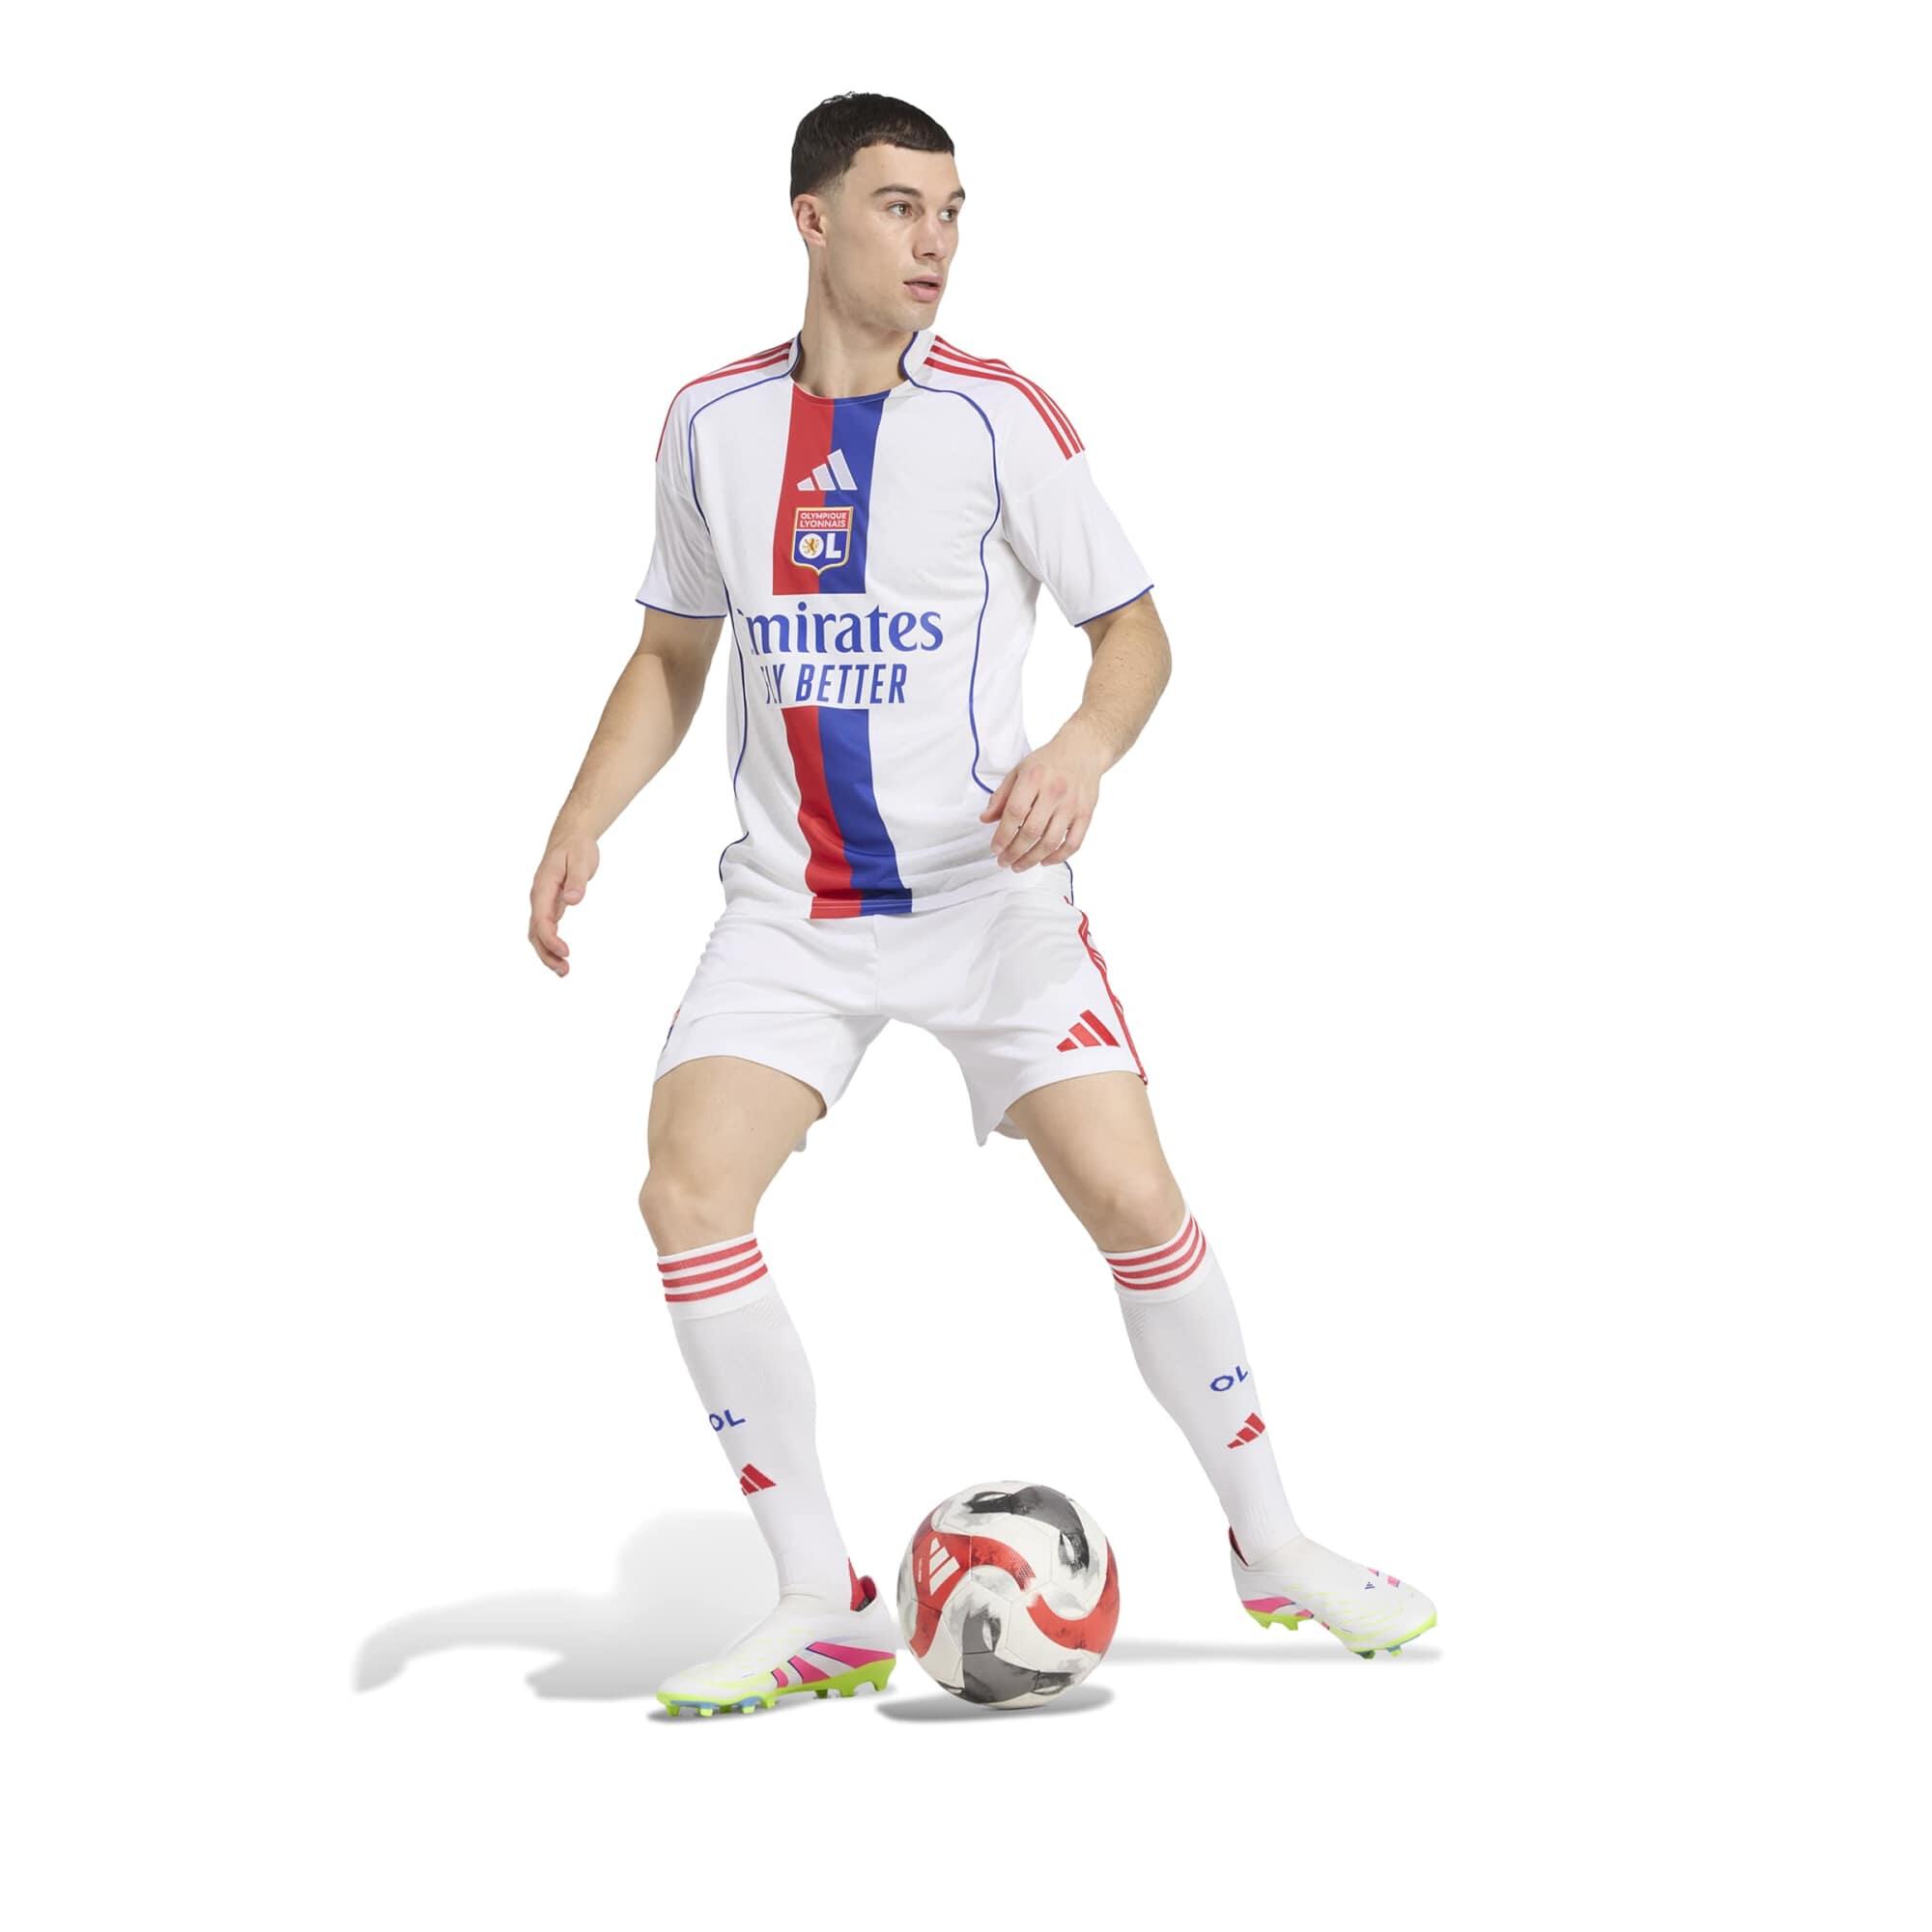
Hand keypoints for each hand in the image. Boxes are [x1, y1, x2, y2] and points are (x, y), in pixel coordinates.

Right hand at [529, 832, 599, 975]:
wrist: (570, 837)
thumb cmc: (576, 847)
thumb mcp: (581, 860)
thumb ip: (577, 880)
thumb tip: (573, 900)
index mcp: (543, 887)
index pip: (542, 919)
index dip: (551, 939)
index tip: (566, 952)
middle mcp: (538, 898)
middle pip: (535, 932)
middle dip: (547, 954)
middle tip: (565, 971)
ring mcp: (542, 902)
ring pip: (538, 934)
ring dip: (547, 953)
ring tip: (564, 971)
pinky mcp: (550, 905)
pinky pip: (545, 929)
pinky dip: (550, 945)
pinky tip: (561, 956)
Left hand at [978, 720, 1106, 871]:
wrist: (1083, 751)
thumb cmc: (1048, 762)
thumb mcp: (1019, 771)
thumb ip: (1001, 796)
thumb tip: (986, 819)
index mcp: (1034, 778)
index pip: (1014, 813)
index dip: (1002, 835)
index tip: (995, 848)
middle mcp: (1054, 792)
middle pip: (1031, 832)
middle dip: (1014, 852)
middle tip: (1004, 861)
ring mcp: (1072, 805)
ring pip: (1050, 842)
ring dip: (1032, 859)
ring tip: (1019, 866)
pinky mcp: (1085, 814)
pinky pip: (1073, 843)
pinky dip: (1058, 857)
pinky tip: (1044, 861)